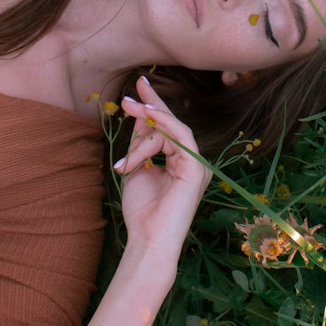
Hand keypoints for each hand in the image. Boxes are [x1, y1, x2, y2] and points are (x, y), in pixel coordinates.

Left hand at [115, 75, 212, 271]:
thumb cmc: (142, 211)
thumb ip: (141, 143)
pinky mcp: (196, 169)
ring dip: (147, 120)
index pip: (168, 130)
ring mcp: (197, 165)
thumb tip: (141, 115)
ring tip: (128, 109)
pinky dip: (163, 124)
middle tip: (136, 87)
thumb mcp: (137, 167)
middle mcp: (192, 162)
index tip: (139, 88)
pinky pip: (181, 137)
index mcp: (180, 163)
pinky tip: (148, 114)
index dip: (155, 107)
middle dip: (153, 105)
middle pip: (172, 125)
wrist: (148, 239)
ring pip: (172, 130)